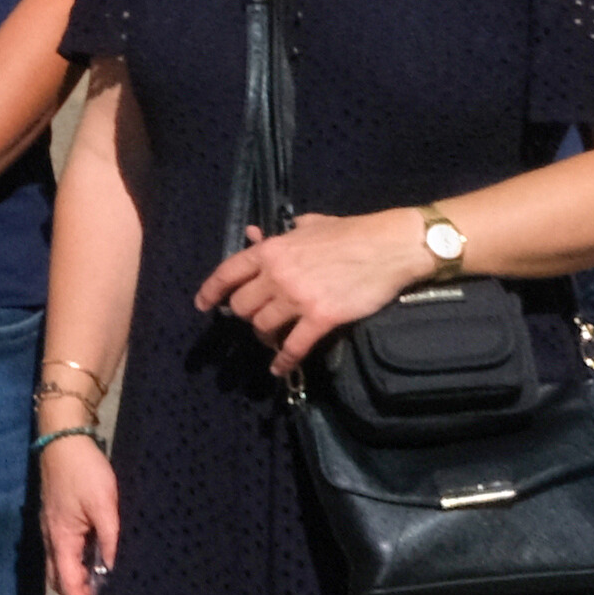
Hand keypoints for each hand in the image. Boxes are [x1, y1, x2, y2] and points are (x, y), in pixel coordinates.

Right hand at [38, 432, 121, 594]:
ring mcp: (52, 530)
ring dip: (80, 582)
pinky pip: (66, 552)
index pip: (69, 586)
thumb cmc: (83, 471)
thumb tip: (115, 571)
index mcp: (61, 540)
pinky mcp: (58, 520)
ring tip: (106, 589)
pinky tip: (98, 562)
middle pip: (61, 581)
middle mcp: (51, 539)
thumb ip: (110, 540)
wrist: (62, 440)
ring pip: (62, 567)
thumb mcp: (104, 506)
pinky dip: (79, 565)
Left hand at [192, 210, 430, 373]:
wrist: (390, 246)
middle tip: (258, 318)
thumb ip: (278, 234)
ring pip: (262, 326)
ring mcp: (297, 298)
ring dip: (265, 335)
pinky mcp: (321, 318)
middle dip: (246, 315)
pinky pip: (293, 346)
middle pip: (241, 306)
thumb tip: (254, 234)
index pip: (227, 274)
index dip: (210, 292)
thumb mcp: (309, 226)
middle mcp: (277, 275)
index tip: (203, 305)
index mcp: (271, 251)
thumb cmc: (351, 232)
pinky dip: (284, 360)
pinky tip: (279, 368)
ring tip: (273, 338)